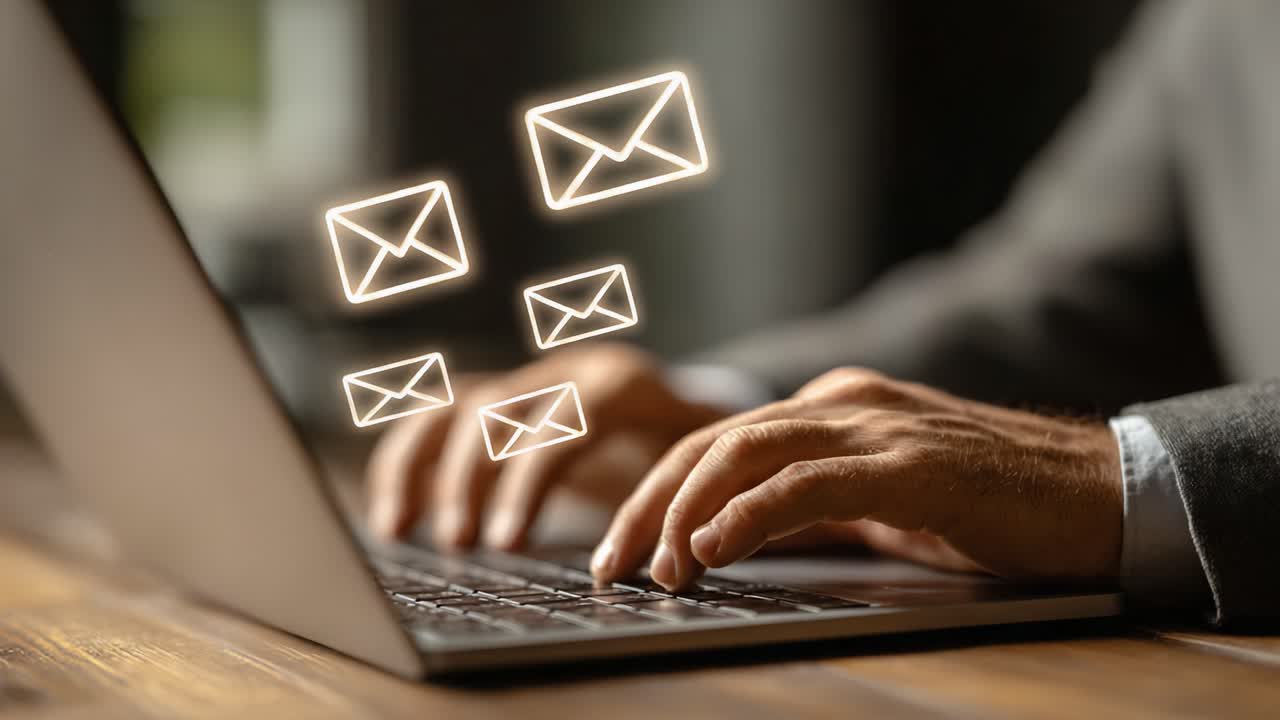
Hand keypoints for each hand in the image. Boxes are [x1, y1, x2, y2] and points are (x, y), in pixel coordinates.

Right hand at [365, 344, 726, 549]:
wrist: (686, 410)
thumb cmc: (695, 452)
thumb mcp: (700, 466)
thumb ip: (682, 494)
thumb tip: (671, 550)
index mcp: (619, 382)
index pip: (563, 420)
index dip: (529, 480)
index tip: (507, 542)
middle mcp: (564, 371)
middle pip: (496, 410)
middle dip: (469, 479)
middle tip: (459, 544)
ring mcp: (525, 381)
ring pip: (453, 407)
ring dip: (419, 466)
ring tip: (398, 530)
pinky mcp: (498, 401)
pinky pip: (434, 419)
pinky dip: (405, 462)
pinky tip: (392, 515)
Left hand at [591, 367, 1122, 589]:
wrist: (1100, 493)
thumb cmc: (990, 503)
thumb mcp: (879, 504)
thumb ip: (809, 507)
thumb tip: (731, 538)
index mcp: (831, 406)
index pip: (718, 443)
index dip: (659, 494)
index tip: (622, 549)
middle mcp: (843, 402)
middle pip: (714, 443)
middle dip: (650, 504)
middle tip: (612, 565)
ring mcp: (877, 426)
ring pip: (747, 452)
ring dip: (688, 511)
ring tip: (657, 565)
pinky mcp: (911, 464)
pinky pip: (812, 482)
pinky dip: (754, 514)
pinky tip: (715, 546)